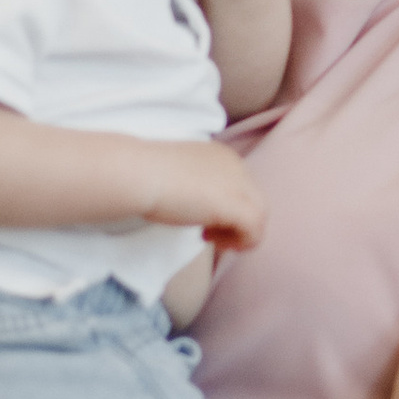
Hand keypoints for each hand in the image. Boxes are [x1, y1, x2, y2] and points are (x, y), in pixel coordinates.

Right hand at [147, 136, 266, 253]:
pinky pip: (256, 231)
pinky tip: (216, 242)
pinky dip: (241, 243)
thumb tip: (197, 206)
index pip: (240, 186)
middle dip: (236, 221)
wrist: (139, 174)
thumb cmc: (146, 174)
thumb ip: (195, 186)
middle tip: (210, 235)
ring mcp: (239, 184)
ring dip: (239, 234)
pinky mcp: (237, 206)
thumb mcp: (178, 176)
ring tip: (213, 240)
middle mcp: (236, 165)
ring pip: (259, 216)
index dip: (227, 207)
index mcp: (222, 156)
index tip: (204, 220)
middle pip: (253, 200)